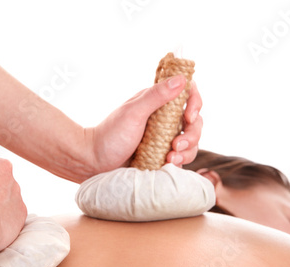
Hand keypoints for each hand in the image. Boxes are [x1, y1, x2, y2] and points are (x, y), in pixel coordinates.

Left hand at [88, 75, 202, 172]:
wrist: (94, 162)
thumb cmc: (110, 135)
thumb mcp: (133, 112)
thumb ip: (156, 96)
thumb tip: (181, 78)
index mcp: (158, 102)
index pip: (187, 95)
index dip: (195, 104)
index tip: (189, 116)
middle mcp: (165, 119)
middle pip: (194, 122)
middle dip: (192, 134)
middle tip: (177, 144)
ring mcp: (165, 138)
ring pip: (191, 141)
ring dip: (187, 151)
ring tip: (171, 158)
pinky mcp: (163, 154)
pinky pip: (182, 156)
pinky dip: (180, 160)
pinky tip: (168, 164)